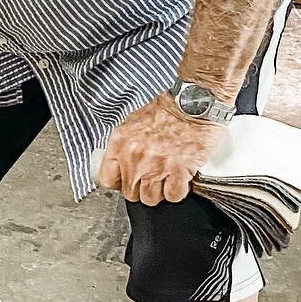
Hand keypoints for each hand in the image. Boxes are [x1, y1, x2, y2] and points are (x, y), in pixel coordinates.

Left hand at [96, 95, 225, 206]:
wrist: (193, 103)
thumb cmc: (167, 110)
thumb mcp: (133, 122)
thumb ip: (124, 146)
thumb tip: (121, 163)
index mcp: (120, 143)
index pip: (107, 179)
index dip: (119, 183)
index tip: (126, 181)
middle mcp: (135, 157)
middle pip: (130, 193)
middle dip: (141, 187)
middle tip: (152, 176)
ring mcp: (156, 166)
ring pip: (151, 198)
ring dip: (160, 191)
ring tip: (167, 177)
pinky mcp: (179, 171)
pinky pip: (173, 195)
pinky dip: (178, 190)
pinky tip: (180, 178)